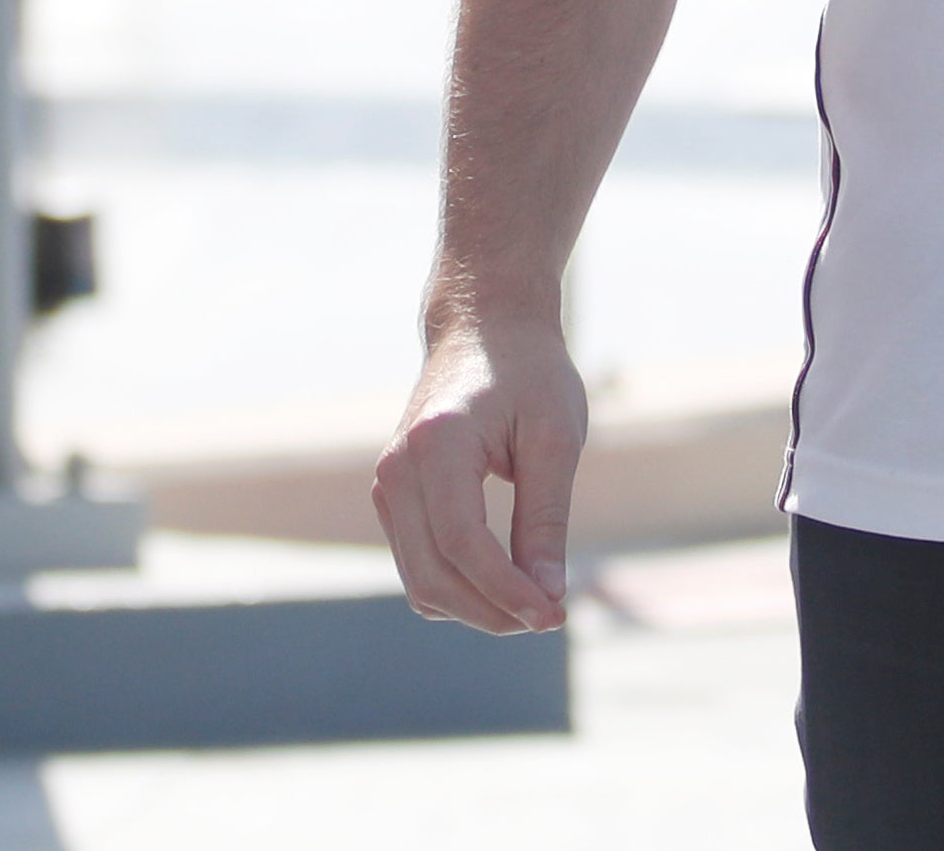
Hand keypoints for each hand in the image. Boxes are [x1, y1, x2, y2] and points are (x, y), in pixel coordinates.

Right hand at [372, 308, 584, 633]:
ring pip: (421, 583)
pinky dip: (458, 590)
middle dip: (494, 612)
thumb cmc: (529, 373)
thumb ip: (546, 519)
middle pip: (434, 575)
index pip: (463, 542)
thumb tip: (547, 598)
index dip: (508, 591)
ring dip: (477, 609)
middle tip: (552, 614)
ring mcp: (387, 483)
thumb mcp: (555, 438)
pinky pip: (418, 567)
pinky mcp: (393, 497)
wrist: (482, 326)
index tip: (556, 615)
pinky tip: (504, 581)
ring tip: (534, 600)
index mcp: (437, 443)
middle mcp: (398, 467)